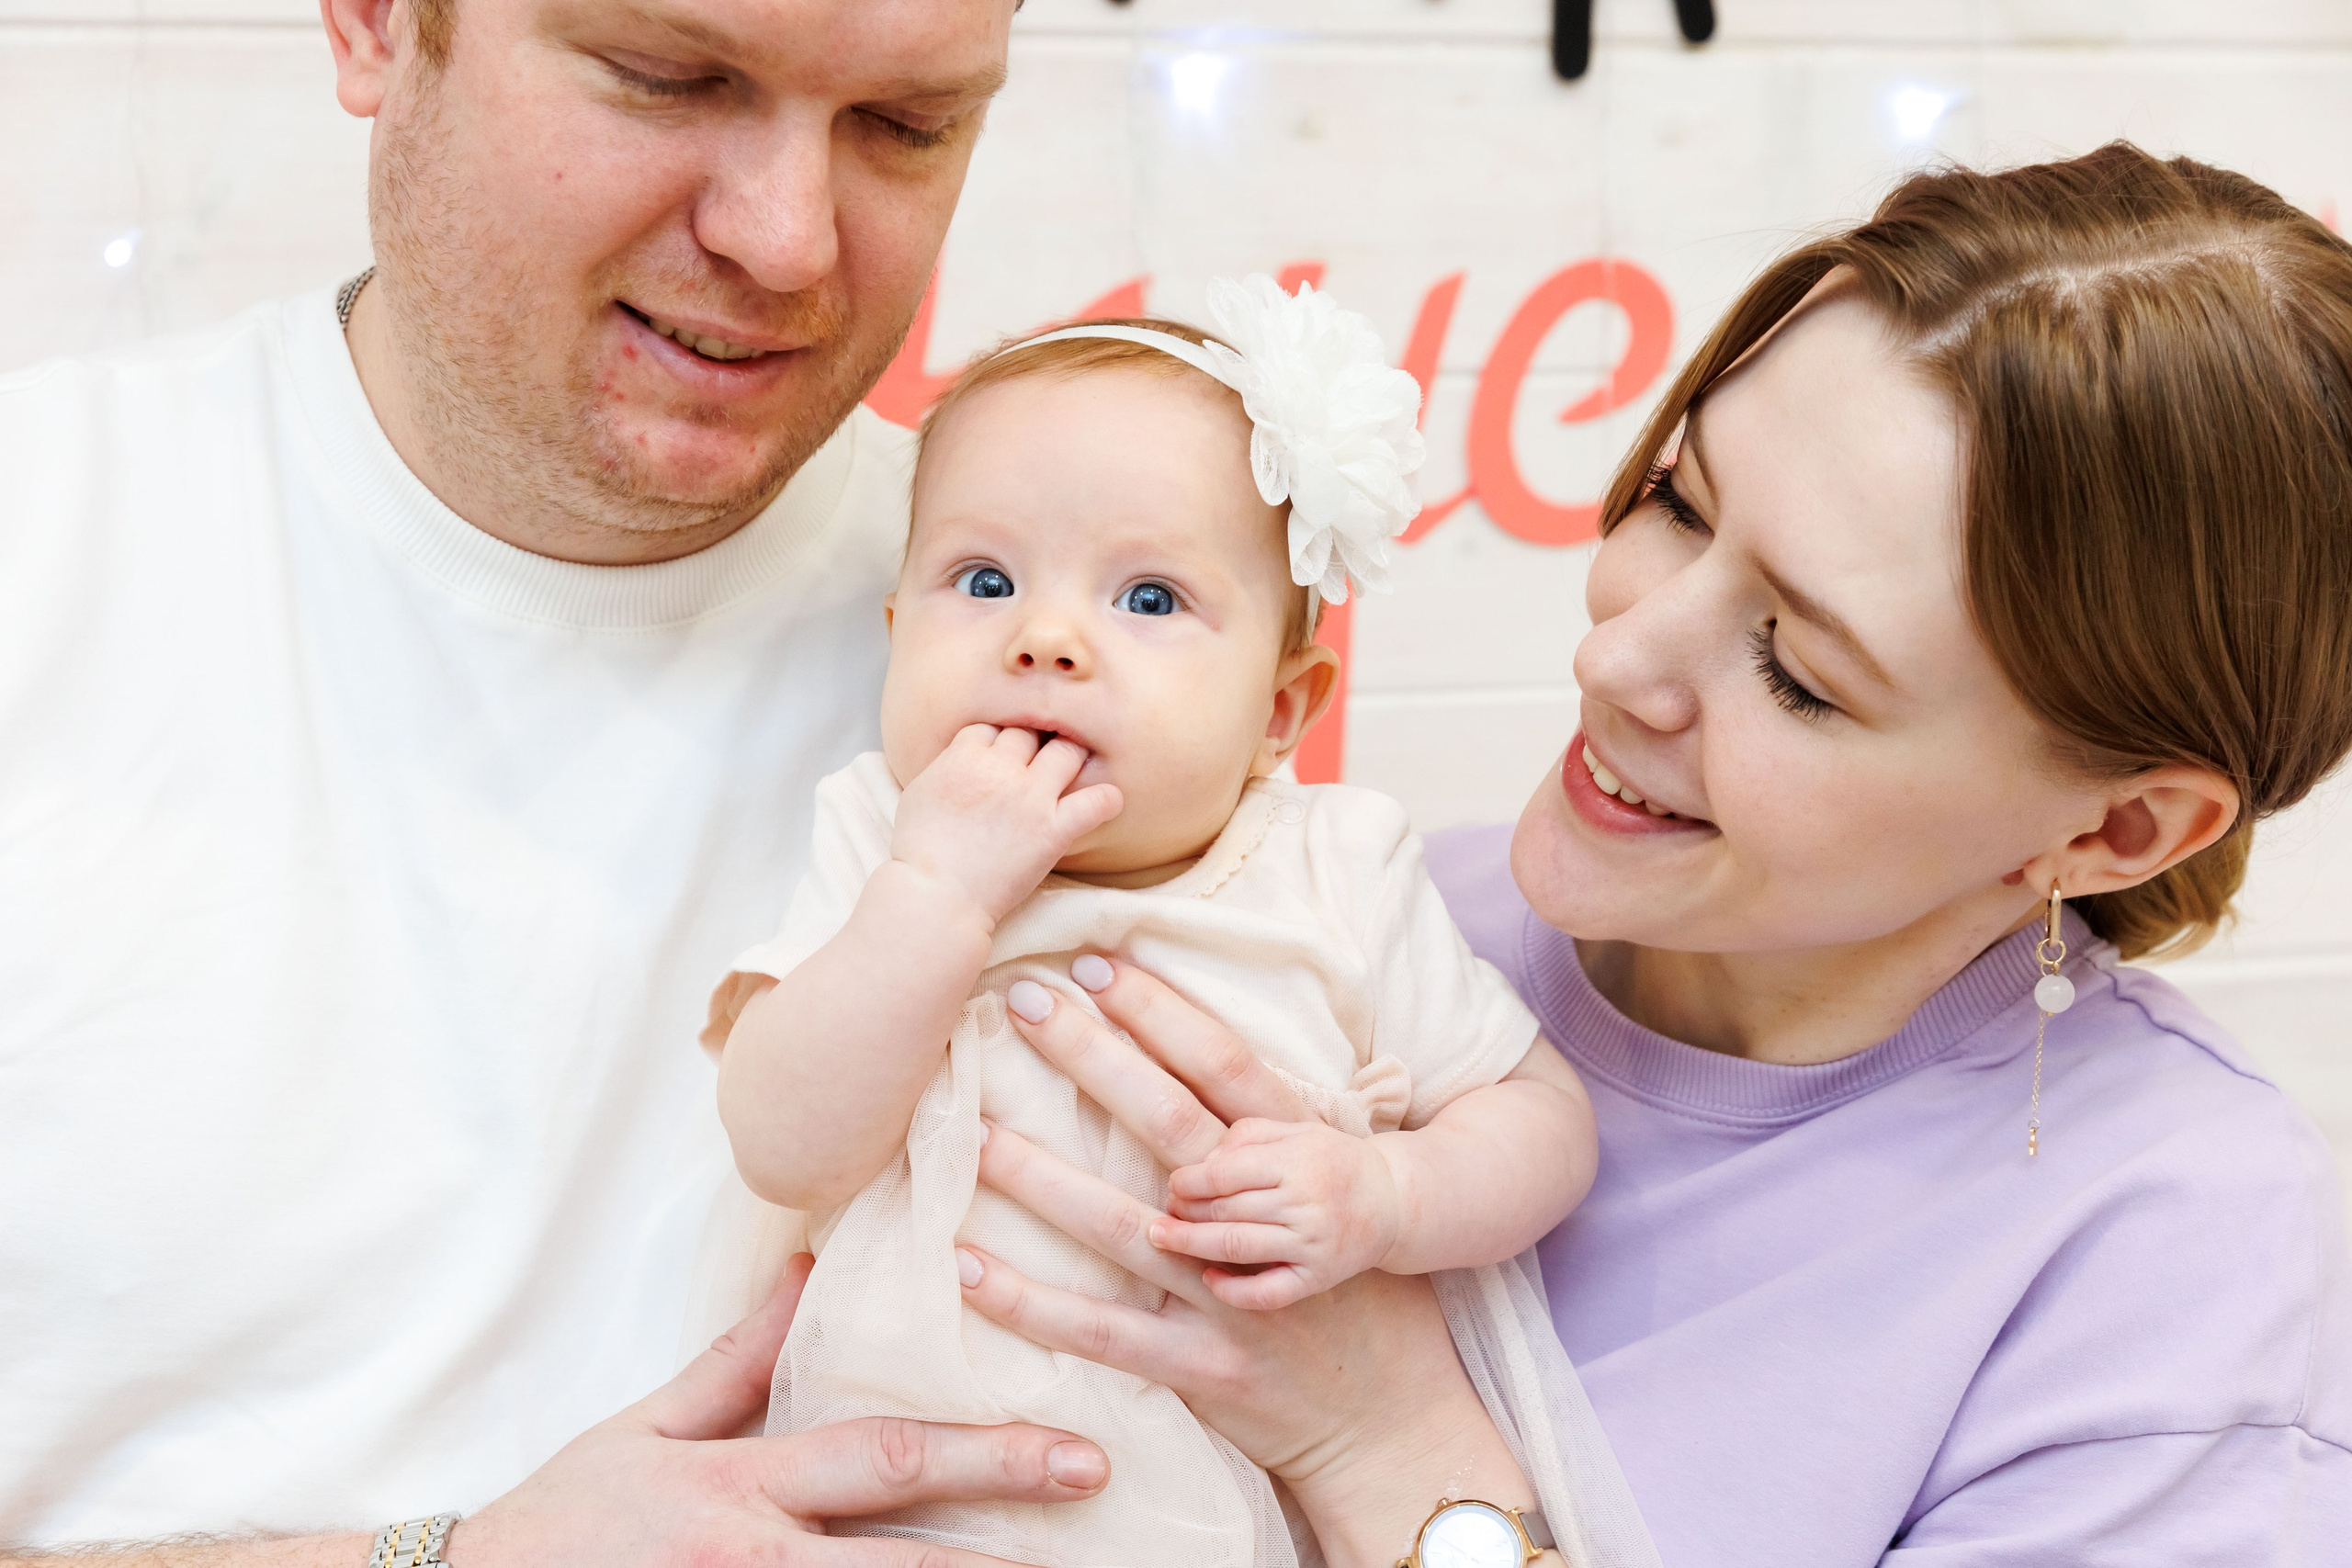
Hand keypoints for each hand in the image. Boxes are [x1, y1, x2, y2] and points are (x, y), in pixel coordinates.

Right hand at [446, 1255, 1108, 1567]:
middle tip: (1097, 1522)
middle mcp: (751, 1563)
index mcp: (739, 1490)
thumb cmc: (565, 1520)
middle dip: (1009, 1557)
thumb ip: (739, 1360)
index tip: (1075, 1454)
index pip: (881, 1463)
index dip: (984, 1456)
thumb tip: (808, 1267)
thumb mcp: (647, 1430)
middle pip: (902, 1563)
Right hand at [892, 725, 1122, 922]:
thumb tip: (960, 757)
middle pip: (1031, 732)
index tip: (1006, 755)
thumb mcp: (919, 793)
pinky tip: (1105, 801)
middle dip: (1036, 742)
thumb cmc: (920, 852)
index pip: (995, 725)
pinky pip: (1097, 801)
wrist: (936, 896)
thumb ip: (945, 766)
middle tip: (1041, 760)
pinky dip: (1106, 798)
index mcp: (964, 756)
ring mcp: (1030, 797)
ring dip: (1073, 758)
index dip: (1001, 739)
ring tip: (1073, 772)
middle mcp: (1001, 769)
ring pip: (1068, 752)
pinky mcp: (1054, 830)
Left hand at [965, 956, 1531, 1567]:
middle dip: (1093, 1057)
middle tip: (1022, 1002)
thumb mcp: (1333, 1194)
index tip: (1098, 961)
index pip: (1223, 1067)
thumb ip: (1273, 1136)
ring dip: (1042, 1177)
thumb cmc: (1363, 1293)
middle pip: (1167, 1124)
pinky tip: (970, 1268)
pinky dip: (1034, 1303)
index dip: (1161, 1012)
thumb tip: (1200, 1065)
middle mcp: (1263, 1219)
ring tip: (973, 1131)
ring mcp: (1230, 1294)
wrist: (1399, 1417)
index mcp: (1299, 1162)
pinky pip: (1104, 1331)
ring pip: (1123, 1226)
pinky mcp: (1200, 1364)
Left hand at [1154, 1119, 1404, 1309]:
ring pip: (1239, 1247)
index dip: (1190, 1181)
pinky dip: (1235, 1290)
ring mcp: (1313, 1244)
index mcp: (1298, 1161)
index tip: (1173, 1185)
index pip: (1227, 1172)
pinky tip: (1209, 1279)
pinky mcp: (1319, 1278)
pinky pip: (1270, 1292)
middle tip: (1162, 1214)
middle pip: (1227, 1210)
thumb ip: (1248, 1135)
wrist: (1392, 1201)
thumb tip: (1202, 1160)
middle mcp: (1306, 1202)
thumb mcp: (1296, 1132)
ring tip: (1163, 1240)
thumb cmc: (1332, 1161)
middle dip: (1185, 1212)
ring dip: (1193, 1245)